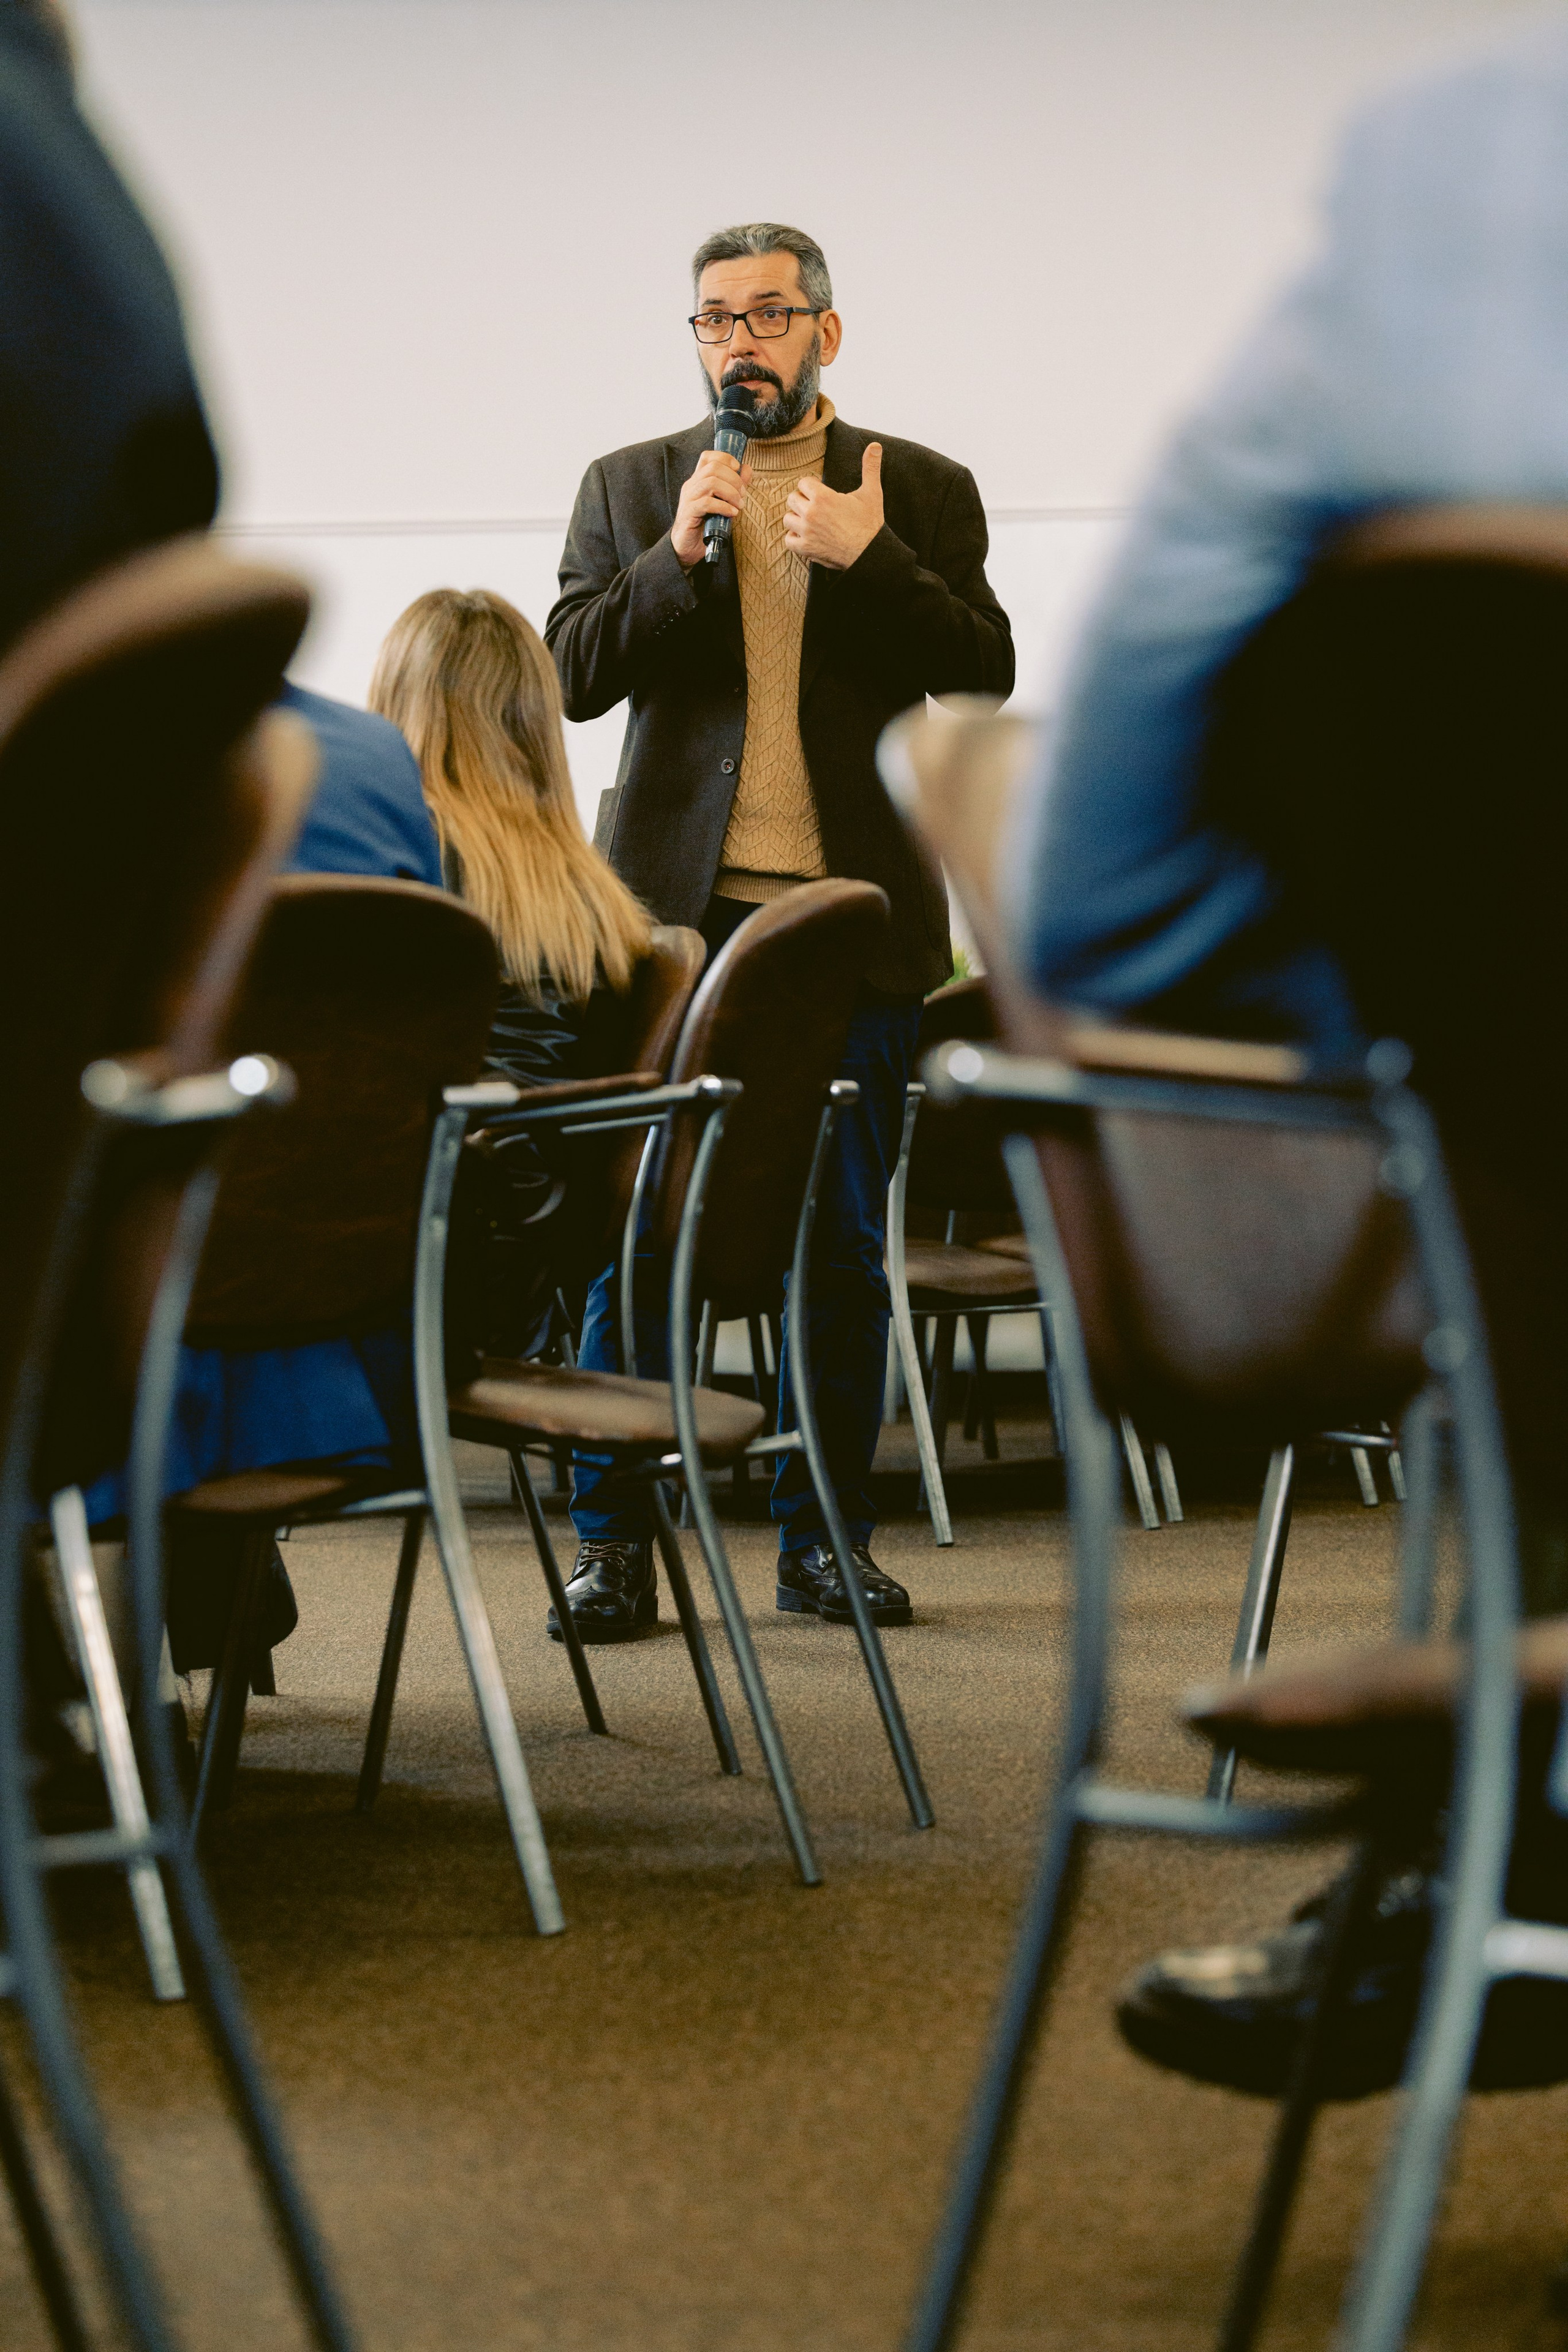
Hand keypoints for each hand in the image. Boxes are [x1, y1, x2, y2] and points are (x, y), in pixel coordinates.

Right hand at [671, 448, 752, 568]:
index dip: (725, 458)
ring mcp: (689, 498)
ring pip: (711, 482)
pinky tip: (731, 513)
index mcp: (699, 480)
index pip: (708, 457)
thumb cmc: (706, 524)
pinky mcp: (689, 513)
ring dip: (731, 493)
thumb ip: (735, 485)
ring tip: (739, 505)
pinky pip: (707, 503)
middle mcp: (692, 485)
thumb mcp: (724, 502)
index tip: (738, 469)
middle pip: (713, 467)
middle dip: (734, 479)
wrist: (688, 547)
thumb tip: (748, 468)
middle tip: (743, 495)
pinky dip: (723, 506)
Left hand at [783, 442, 883, 569]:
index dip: (812, 487)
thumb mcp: (872, 492)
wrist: (870, 553)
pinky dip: (794, 539)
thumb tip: (875, 445)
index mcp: (823, 497)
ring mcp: (806, 532)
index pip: (803, 483)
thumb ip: (870, 467)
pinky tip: (806, 536)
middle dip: (803, 501)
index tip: (821, 494)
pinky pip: (788, 540)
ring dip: (796, 519)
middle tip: (817, 508)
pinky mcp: (806, 549)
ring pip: (788, 519)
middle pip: (792, 499)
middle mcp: (811, 513)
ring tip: (810, 521)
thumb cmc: (870, 523)